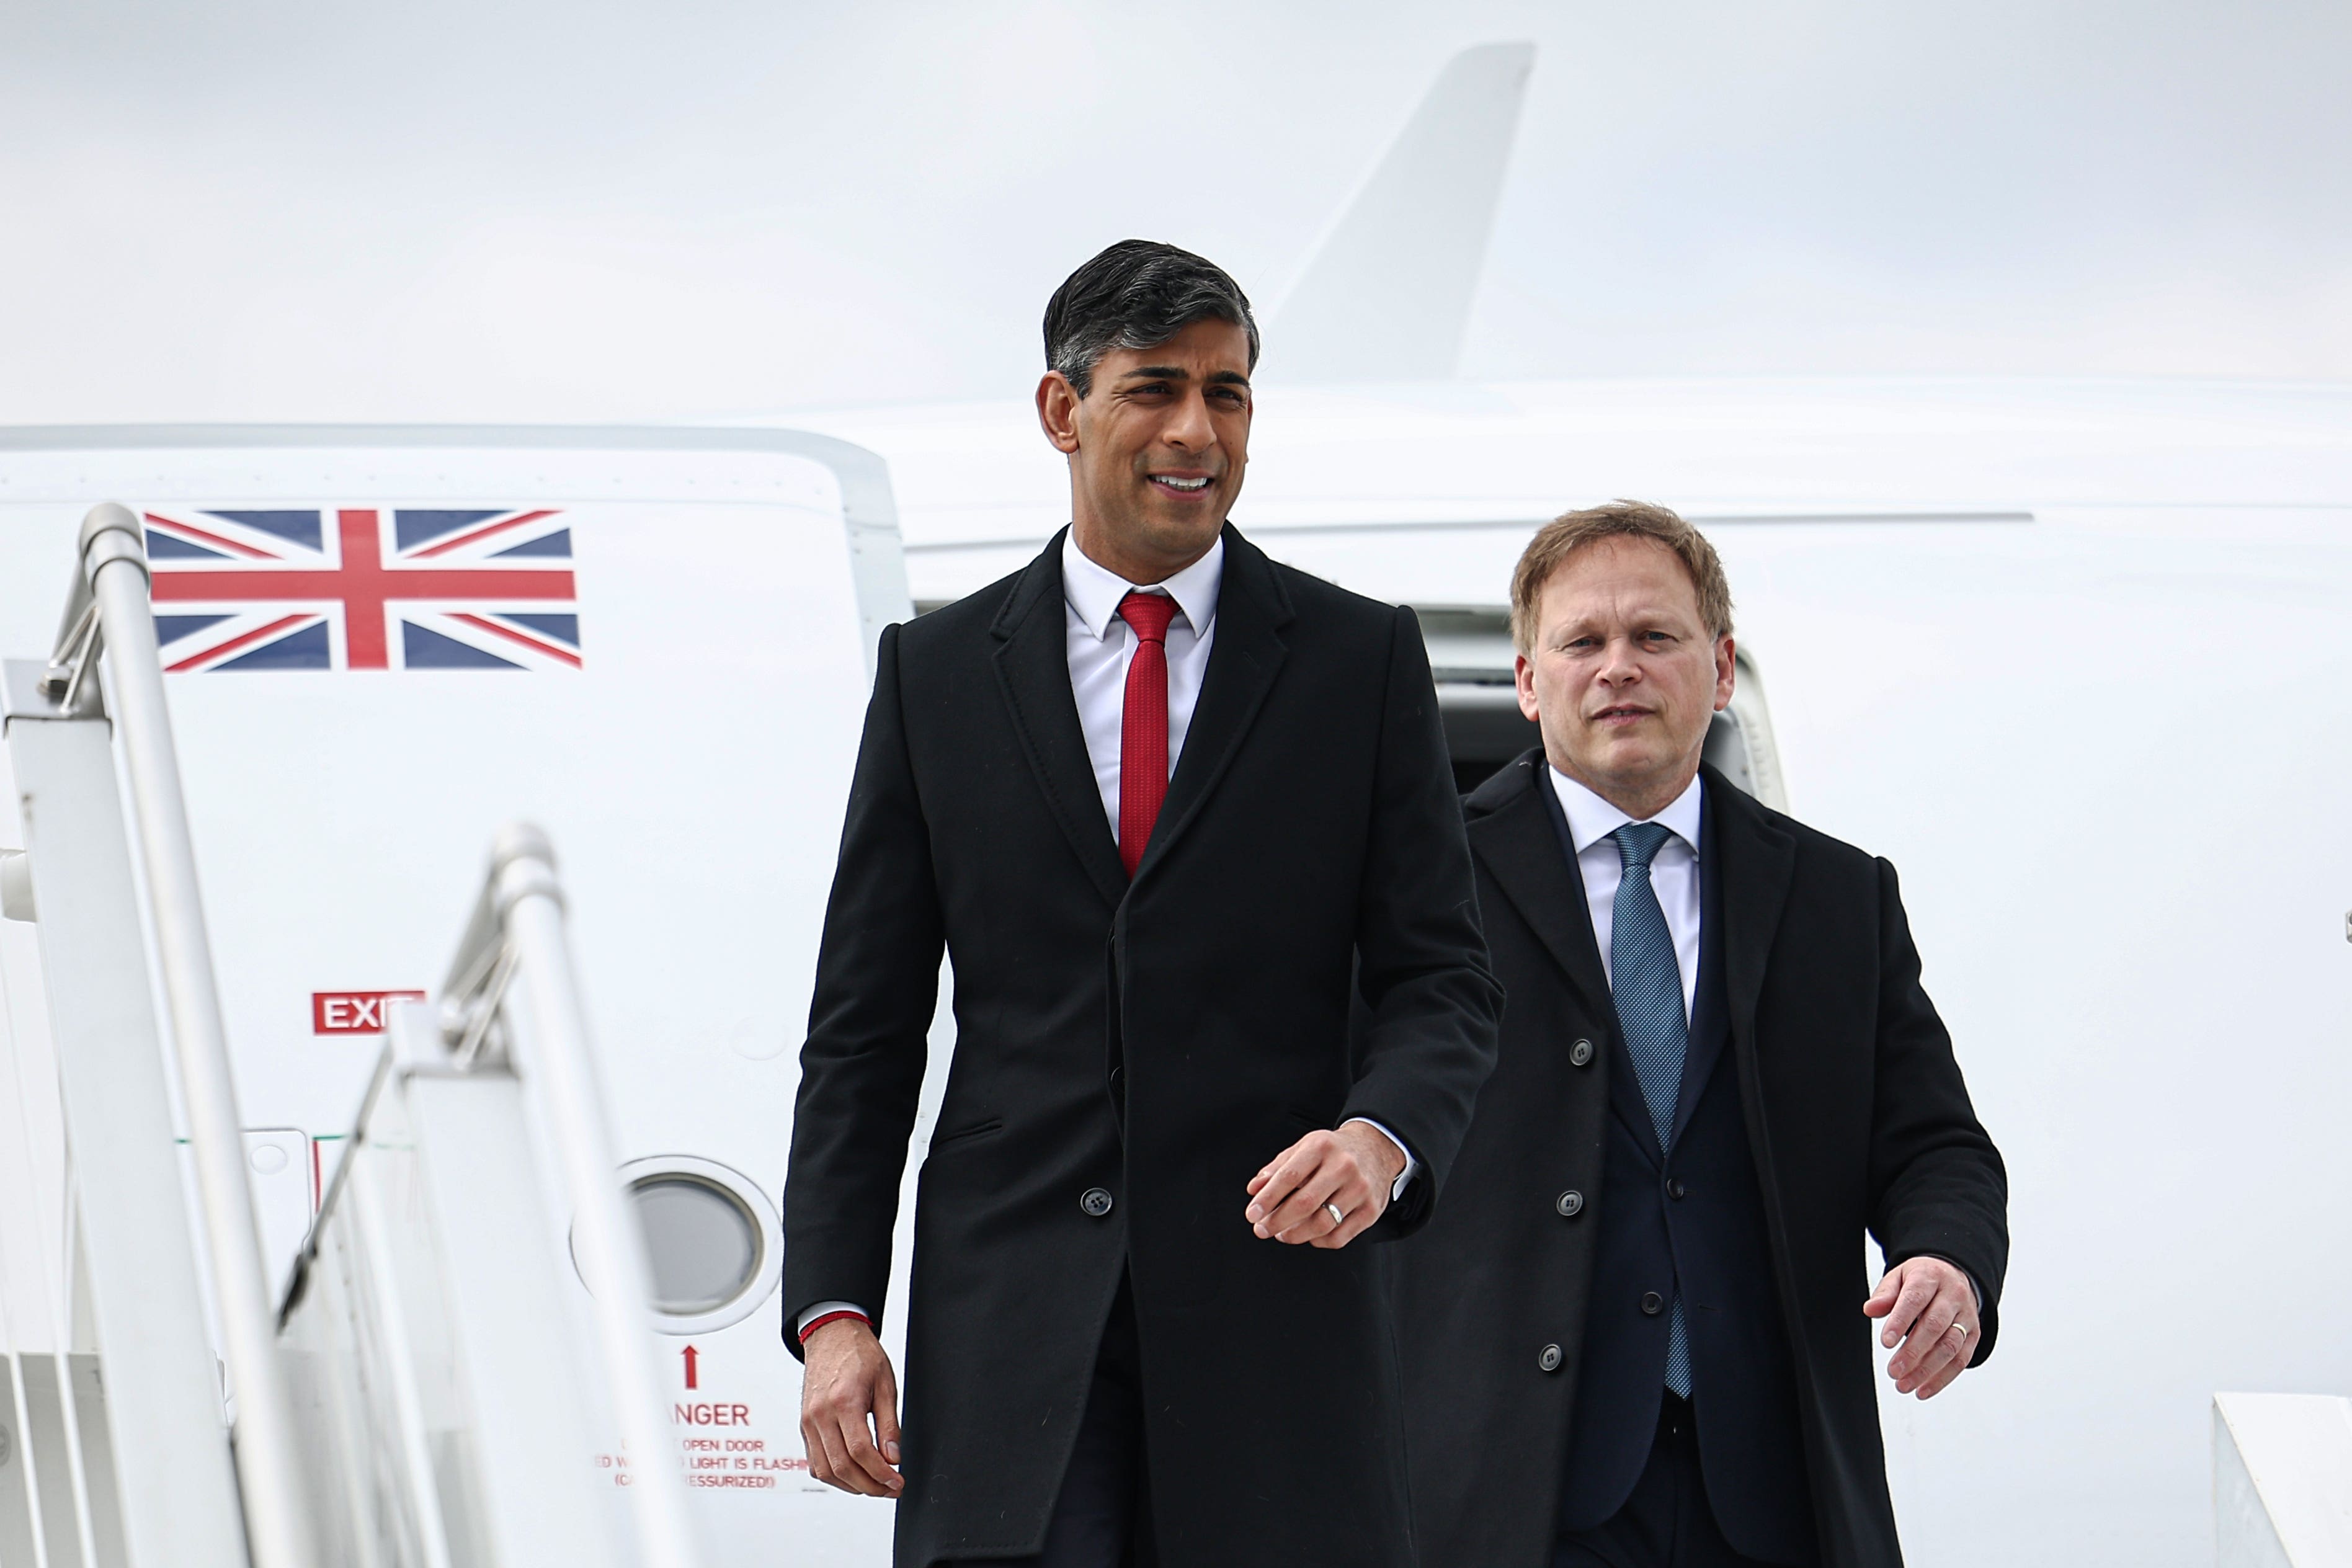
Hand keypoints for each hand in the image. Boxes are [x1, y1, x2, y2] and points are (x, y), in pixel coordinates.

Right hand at [798, 1317, 903, 1495]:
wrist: (831, 1336)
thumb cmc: (859, 1354)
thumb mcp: (886, 1384)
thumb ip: (889, 1424)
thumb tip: (893, 1457)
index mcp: (843, 1400)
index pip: (861, 1451)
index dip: (881, 1473)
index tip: (897, 1481)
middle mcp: (820, 1414)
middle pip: (842, 1466)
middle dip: (870, 1486)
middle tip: (890, 1489)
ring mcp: (808, 1421)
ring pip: (826, 1470)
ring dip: (852, 1486)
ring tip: (875, 1486)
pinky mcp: (804, 1426)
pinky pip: (815, 1462)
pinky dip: (834, 1475)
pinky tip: (853, 1476)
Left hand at [1244, 1123, 1404, 1248]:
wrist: (1376, 1148)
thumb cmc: (1335, 1150)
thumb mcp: (1304, 1147)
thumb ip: (1277, 1168)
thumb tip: (1255, 1190)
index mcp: (1322, 1147)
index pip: (1289, 1177)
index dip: (1267, 1199)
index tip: (1252, 1214)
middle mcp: (1344, 1166)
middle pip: (1305, 1203)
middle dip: (1277, 1221)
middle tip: (1262, 1229)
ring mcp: (1360, 1190)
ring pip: (1322, 1224)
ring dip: (1295, 1235)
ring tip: (1282, 1233)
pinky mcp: (1371, 1210)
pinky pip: (1339, 1237)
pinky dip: (1318, 1241)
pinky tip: (1308, 1234)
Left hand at [1864, 1257, 1979, 1399]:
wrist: (1954, 1275)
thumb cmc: (1922, 1279)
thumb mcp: (1899, 1276)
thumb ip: (1885, 1294)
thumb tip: (1870, 1310)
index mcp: (1930, 1277)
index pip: (1915, 1299)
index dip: (1900, 1321)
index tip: (1886, 1342)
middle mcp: (1952, 1296)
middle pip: (1935, 1326)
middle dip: (1913, 1352)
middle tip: (1893, 1371)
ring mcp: (1966, 1316)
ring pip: (1950, 1346)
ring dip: (1927, 1370)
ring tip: (1904, 1385)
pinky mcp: (1974, 1335)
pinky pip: (1962, 1360)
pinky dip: (1942, 1378)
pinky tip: (1923, 1389)